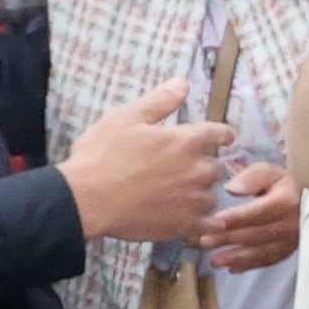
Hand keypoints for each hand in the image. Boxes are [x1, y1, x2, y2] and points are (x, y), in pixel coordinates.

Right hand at [56, 77, 237, 242]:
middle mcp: (198, 170)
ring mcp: (194, 200)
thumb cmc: (102, 155)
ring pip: (211, 196)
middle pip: (216, 167)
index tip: (221, 138)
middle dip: (203, 166)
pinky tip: (191, 219)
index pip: (221, 134)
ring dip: (200, 194)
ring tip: (178, 196)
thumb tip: (183, 82)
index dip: (221, 135)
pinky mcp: (186, 225)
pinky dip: (204, 222)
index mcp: (187, 140)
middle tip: (182, 170)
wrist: (87, 200)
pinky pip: (209, 225)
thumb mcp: (127, 118)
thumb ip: (160, 101)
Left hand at [200, 157, 301, 272]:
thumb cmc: (283, 185)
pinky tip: (232, 268)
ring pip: (261, 251)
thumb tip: (231, 189)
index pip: (258, 211)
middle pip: (256, 233)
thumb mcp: (270, 172)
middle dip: (228, 238)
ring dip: (236, 257)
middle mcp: (291, 223)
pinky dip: (249, 265)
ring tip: (215, 260)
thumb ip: (250, 178)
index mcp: (286, 200)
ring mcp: (291, 239)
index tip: (214, 221)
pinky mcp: (288, 250)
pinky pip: (268, 260)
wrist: (308, 200)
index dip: (235, 218)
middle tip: (205, 241)